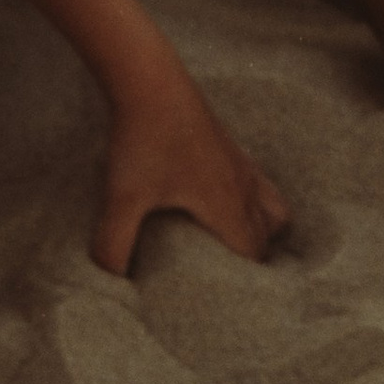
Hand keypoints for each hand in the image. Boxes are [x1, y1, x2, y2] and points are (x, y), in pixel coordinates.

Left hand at [94, 58, 288, 275]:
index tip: (236, 301)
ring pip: (273, 206)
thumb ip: (113, 245)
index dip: (249, 282)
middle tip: (234, 283)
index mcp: (227, 206)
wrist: (151, 81)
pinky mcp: (230, 145)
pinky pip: (258, 182)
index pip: (254, 255)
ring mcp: (241, 163)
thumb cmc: (144, 140)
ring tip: (242, 245)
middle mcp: (242, 186)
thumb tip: (109, 282)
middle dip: (258, 261)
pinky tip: (223, 201)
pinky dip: (254, 201)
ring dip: (265, 229)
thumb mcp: (122, 198)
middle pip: (269, 234)